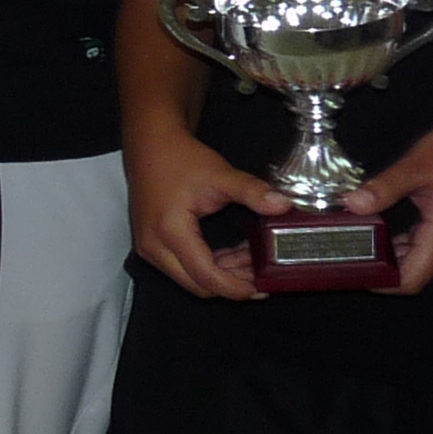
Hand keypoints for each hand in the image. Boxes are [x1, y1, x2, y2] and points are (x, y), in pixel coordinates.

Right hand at [125, 124, 286, 300]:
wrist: (150, 146)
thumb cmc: (181, 159)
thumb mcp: (220, 175)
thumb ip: (252, 192)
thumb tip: (284, 205)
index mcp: (170, 232)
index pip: (206, 276)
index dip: (236, 287)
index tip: (262, 288)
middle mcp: (154, 247)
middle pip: (197, 285)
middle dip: (231, 283)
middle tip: (260, 272)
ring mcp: (148, 248)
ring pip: (189, 279)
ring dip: (220, 275)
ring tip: (249, 260)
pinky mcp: (150, 245)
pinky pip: (181, 268)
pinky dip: (207, 265)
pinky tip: (230, 254)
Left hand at [346, 113, 432, 292]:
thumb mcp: (418, 165)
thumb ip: (385, 188)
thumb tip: (351, 204)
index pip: (411, 281)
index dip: (381, 284)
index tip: (352, 271)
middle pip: (413, 276)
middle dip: (380, 272)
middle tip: (346, 256)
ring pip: (418, 263)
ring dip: (390, 259)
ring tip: (356, 244)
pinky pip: (423, 248)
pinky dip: (400, 246)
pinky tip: (379, 232)